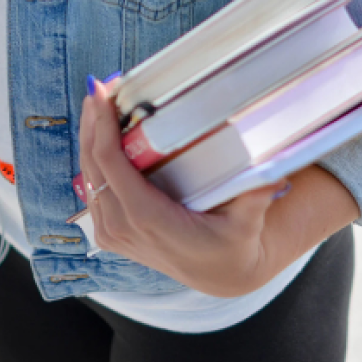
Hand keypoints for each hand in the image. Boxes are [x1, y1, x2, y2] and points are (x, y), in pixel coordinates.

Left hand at [79, 77, 288, 296]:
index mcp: (148, 219)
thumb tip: (273, 175)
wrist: (219, 275)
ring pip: (87, 175)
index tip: (102, 93)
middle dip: (92, 122)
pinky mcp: (109, 232)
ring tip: (97, 101)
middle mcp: (122, 227)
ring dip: (89, 136)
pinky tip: (98, 132)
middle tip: (99, 86)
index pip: (111, 165)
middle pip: (92, 164)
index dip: (102, 127)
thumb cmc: (233, 245)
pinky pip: (92, 188)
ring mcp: (112, 232)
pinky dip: (92, 157)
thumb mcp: (247, 224)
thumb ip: (254, 198)